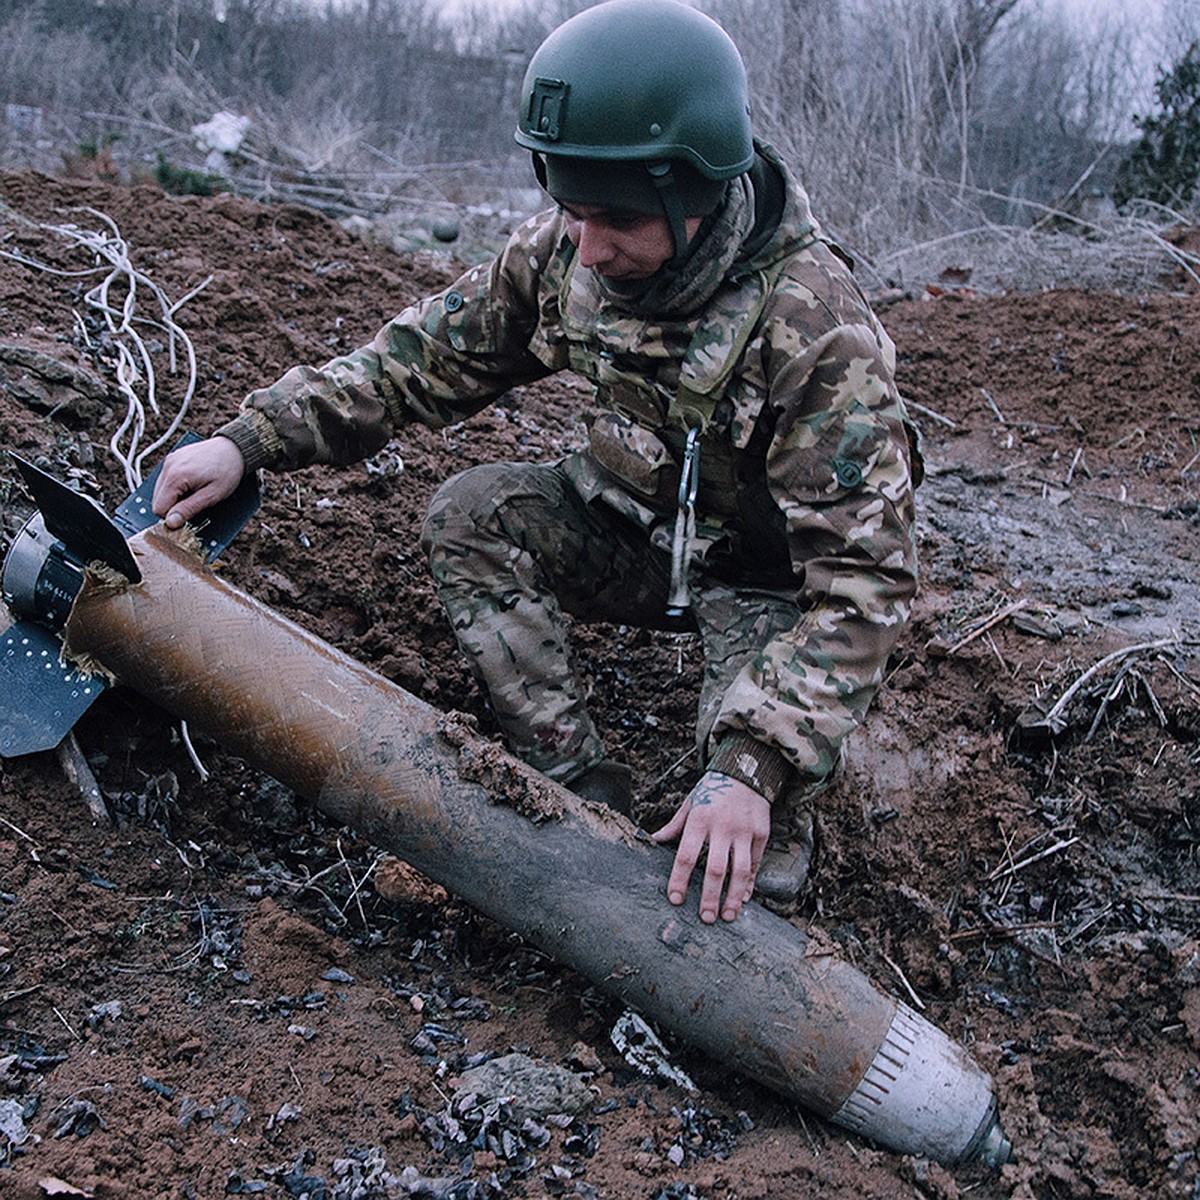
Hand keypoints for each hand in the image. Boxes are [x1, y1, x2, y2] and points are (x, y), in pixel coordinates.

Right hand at [151, 436, 245, 529]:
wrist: (234, 449)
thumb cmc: (227, 471)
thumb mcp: (212, 495)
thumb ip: (189, 509)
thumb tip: (171, 523)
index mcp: (175, 476)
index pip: (159, 509)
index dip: (173, 518)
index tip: (188, 517)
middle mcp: (168, 466)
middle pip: (157, 500)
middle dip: (174, 507)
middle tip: (194, 503)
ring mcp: (169, 461)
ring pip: (160, 491)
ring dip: (175, 497)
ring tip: (195, 492)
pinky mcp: (172, 459)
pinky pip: (166, 480)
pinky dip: (176, 487)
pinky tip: (192, 484)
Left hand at [650, 770, 769, 923]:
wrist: (745, 772)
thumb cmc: (712, 790)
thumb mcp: (690, 803)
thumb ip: (674, 826)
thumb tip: (653, 840)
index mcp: (699, 819)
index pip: (686, 855)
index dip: (680, 879)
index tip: (676, 899)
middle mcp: (722, 827)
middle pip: (716, 869)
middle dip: (710, 897)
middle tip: (706, 918)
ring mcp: (744, 831)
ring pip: (740, 870)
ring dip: (733, 896)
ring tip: (727, 916)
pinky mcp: (761, 833)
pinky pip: (755, 863)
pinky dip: (750, 883)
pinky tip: (744, 898)